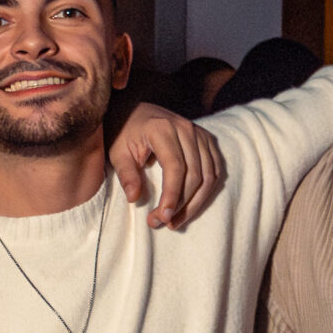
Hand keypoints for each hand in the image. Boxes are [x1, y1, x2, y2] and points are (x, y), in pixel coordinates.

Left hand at [109, 102, 225, 228]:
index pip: (175, 167)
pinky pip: (215, 170)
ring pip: (209, 175)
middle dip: (182, 204)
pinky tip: (191, 206)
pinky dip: (206, 191)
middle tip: (163, 223)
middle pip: (195, 174)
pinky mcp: (206, 140)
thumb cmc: (124, 132)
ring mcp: (200, 133)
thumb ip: (126, 174)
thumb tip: (134, 198)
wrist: (136, 110)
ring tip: (177, 221)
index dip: (172, 195)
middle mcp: (186, 129)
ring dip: (196, 203)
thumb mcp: (117, 152)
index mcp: (162, 129)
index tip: (163, 217)